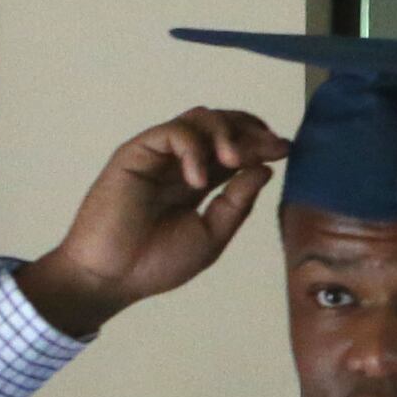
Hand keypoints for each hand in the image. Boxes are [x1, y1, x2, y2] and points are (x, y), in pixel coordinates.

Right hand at [17, 108, 286, 336]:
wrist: (111, 278)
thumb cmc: (155, 263)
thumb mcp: (211, 236)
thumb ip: (237, 202)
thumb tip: (265, 168)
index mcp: (198, 182)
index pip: (234, 148)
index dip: (260, 143)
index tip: (285, 150)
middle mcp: (179, 163)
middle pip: (221, 124)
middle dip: (250, 129)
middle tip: (269, 146)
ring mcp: (157, 155)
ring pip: (199, 118)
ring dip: (224, 131)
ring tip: (233, 160)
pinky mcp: (136, 153)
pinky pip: (172, 132)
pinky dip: (193, 147)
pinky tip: (198, 179)